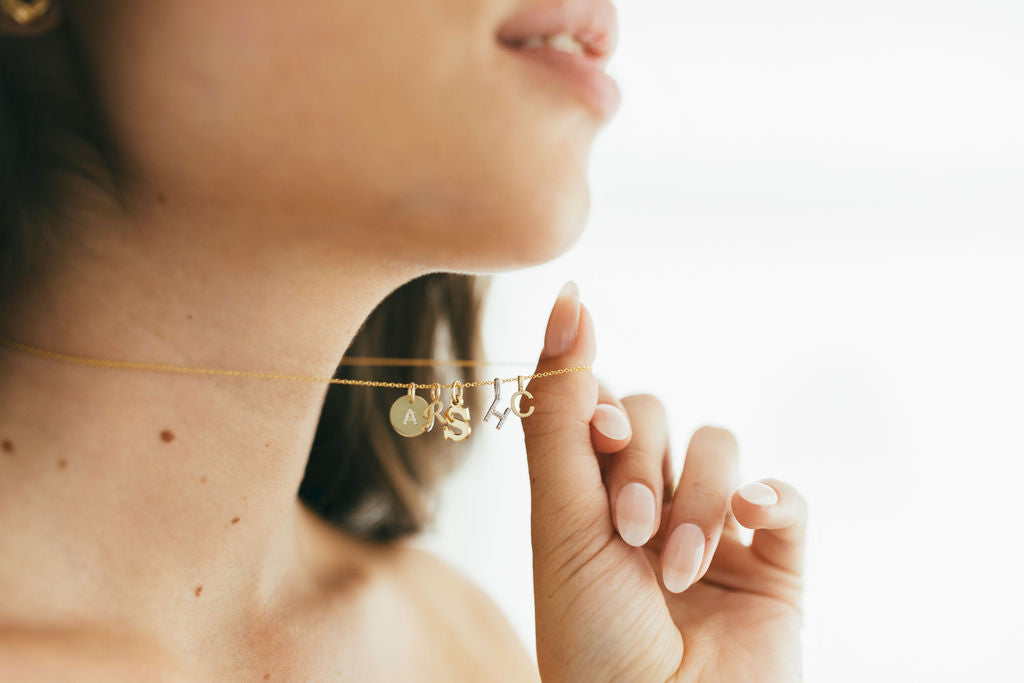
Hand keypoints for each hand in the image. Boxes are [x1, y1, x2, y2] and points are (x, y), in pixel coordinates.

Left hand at [521, 282, 806, 682]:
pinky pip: (785, 497)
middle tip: (627, 532)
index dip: (596, 402)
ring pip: (717, 447)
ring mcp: (711, 528)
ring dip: (696, 503)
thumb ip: (561, 411)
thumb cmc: (592, 634)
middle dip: (640, 467)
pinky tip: (751, 526)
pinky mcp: (774, 559)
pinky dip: (771, 501)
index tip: (598, 430)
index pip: (593, 402)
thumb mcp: (562, 517)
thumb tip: (568, 301)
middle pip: (653, 412)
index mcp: (585, 492)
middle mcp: (646, 499)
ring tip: (676, 570)